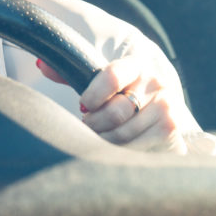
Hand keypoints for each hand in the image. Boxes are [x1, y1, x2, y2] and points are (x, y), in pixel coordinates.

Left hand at [38, 56, 199, 152]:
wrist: (161, 102)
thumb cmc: (121, 89)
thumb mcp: (100, 77)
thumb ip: (71, 73)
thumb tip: (41, 65)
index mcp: (136, 64)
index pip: (111, 77)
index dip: (92, 95)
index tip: (84, 106)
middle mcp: (157, 83)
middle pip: (115, 112)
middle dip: (94, 124)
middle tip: (88, 125)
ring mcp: (169, 107)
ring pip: (124, 134)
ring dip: (104, 140)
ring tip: (99, 136)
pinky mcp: (174, 130)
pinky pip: (138, 148)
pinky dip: (121, 152)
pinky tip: (116, 147)